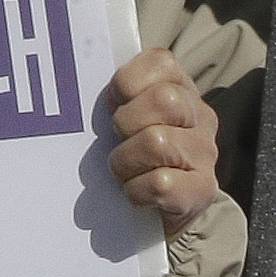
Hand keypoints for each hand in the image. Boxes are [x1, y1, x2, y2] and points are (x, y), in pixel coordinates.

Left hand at [102, 47, 219, 226]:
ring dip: (125, 161)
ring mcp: (205, 155)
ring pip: (157, 142)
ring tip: (124, 170)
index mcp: (181, 90)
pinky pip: (161, 184)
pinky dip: (136, 191)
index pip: (161, 62)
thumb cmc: (129, 153)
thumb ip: (115, 92)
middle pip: (164, 100)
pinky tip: (136, 193)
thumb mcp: (124, 116)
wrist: (156, 214)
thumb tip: (70, 66)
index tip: (113, 104)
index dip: (127, 82)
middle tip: (118, 140)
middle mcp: (201, 118)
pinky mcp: (202, 192)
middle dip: (126, 121)